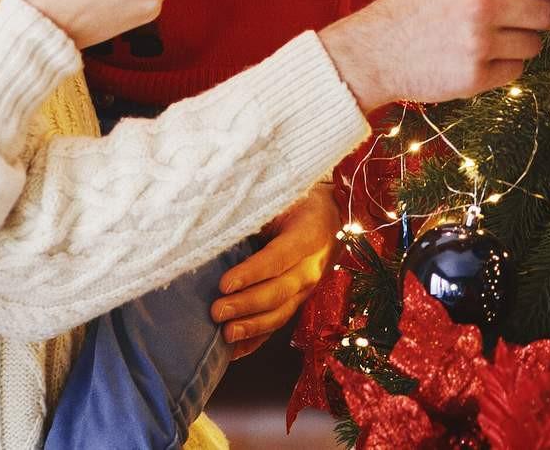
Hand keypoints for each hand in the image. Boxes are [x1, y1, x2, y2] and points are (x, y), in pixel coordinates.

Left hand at [211, 184, 339, 359]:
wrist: (333, 214)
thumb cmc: (300, 201)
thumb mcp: (283, 198)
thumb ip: (259, 211)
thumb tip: (220, 225)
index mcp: (308, 236)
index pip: (277, 258)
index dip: (251, 273)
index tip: (224, 284)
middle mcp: (311, 268)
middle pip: (278, 292)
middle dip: (245, 305)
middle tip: (216, 312)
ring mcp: (306, 289)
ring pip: (280, 313)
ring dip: (251, 327)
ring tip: (224, 334)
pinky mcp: (299, 300)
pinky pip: (278, 324)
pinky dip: (257, 340)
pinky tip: (235, 351)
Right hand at [319, 0, 549, 111]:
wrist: (372, 50)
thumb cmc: (408, 10)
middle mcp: (485, 4)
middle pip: (549, 14)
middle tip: (544, 21)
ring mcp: (482, 43)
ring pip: (534, 45)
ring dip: (524, 44)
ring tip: (491, 40)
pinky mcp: (478, 76)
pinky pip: (515, 72)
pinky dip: (505, 67)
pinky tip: (478, 60)